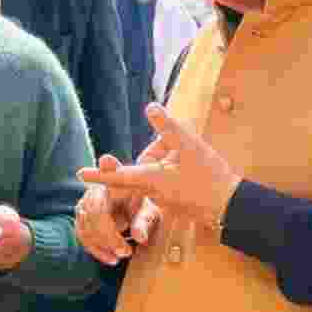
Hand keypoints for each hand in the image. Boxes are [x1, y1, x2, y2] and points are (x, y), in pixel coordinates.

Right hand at [74, 154, 163, 266]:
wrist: (134, 215)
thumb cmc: (143, 213)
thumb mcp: (149, 215)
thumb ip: (144, 223)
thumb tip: (139, 238)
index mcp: (114, 184)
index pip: (110, 177)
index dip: (106, 169)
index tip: (108, 161)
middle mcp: (95, 190)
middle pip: (93, 212)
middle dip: (108, 236)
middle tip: (126, 251)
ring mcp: (84, 204)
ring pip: (85, 226)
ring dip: (102, 245)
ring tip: (122, 255)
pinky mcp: (81, 218)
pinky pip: (82, 235)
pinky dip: (96, 249)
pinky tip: (111, 259)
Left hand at [77, 103, 240, 242]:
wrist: (231, 205)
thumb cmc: (210, 175)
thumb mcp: (190, 146)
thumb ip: (168, 127)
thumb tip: (150, 106)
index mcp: (151, 180)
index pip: (118, 176)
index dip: (99, 174)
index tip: (80, 175)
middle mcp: (152, 192)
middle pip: (138, 171)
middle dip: (147, 157)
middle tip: (167, 154)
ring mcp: (161, 199)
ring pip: (153, 174)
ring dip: (167, 160)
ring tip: (192, 159)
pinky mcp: (171, 202)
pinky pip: (163, 182)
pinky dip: (173, 170)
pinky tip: (193, 167)